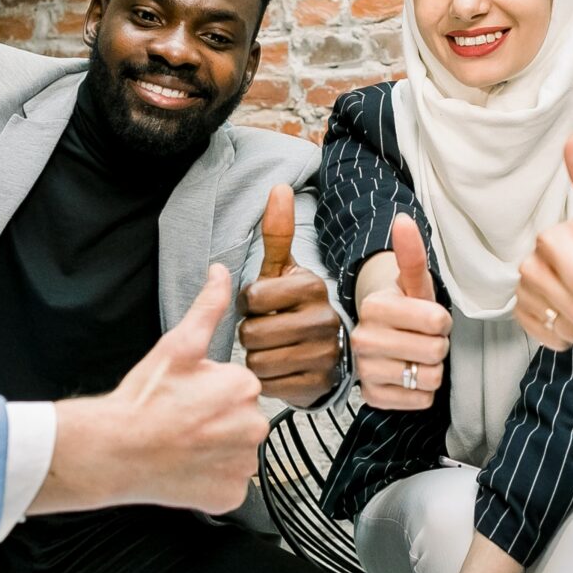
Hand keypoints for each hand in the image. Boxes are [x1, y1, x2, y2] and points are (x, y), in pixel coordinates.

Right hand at [35, 264, 268, 514]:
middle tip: (181, 420)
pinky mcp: (230, 496)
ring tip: (181, 443)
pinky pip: (227, 483)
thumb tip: (221, 272)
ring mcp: (243, 465)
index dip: (209, 391)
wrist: (115, 450)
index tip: (184, 397)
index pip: (238, 388)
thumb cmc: (144, 398)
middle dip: (217, 420)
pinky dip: (210, 479)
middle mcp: (254, 427)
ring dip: (215, 449)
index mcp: (245, 387)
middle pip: (241, 420)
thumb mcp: (177, 345)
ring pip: (236, 452)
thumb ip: (208, 307)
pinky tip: (185, 468)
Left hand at [241, 185, 341, 407]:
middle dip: (249, 333)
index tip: (261, 304)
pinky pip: (270, 384)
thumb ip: (277, 233)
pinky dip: (267, 379)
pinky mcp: (319, 384)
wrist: (320, 351)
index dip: (247, 303)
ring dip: (255, 357)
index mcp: (313, 286)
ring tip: (271, 348)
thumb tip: (278, 188)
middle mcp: (324, 319)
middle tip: (265, 329)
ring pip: (258, 361)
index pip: (253, 298)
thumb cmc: (291, 305)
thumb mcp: (282, 270)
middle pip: (253, 332)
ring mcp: (325, 354)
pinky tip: (280, 368)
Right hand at [353, 215, 449, 409]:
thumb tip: (403, 220)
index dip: (441, 321)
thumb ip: (411, 255)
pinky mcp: (372, 397)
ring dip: (431, 370)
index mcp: (375, 307)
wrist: (382, 342)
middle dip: (438, 346)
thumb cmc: (405, 311)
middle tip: (422, 339)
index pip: (437, 321)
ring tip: (415, 357)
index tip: (428, 319)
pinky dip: (422, 392)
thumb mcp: (413, 284)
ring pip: (430, 378)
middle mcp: (363, 339)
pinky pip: (421, 401)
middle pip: (435, 352)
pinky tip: (408, 377)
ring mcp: (365, 371)